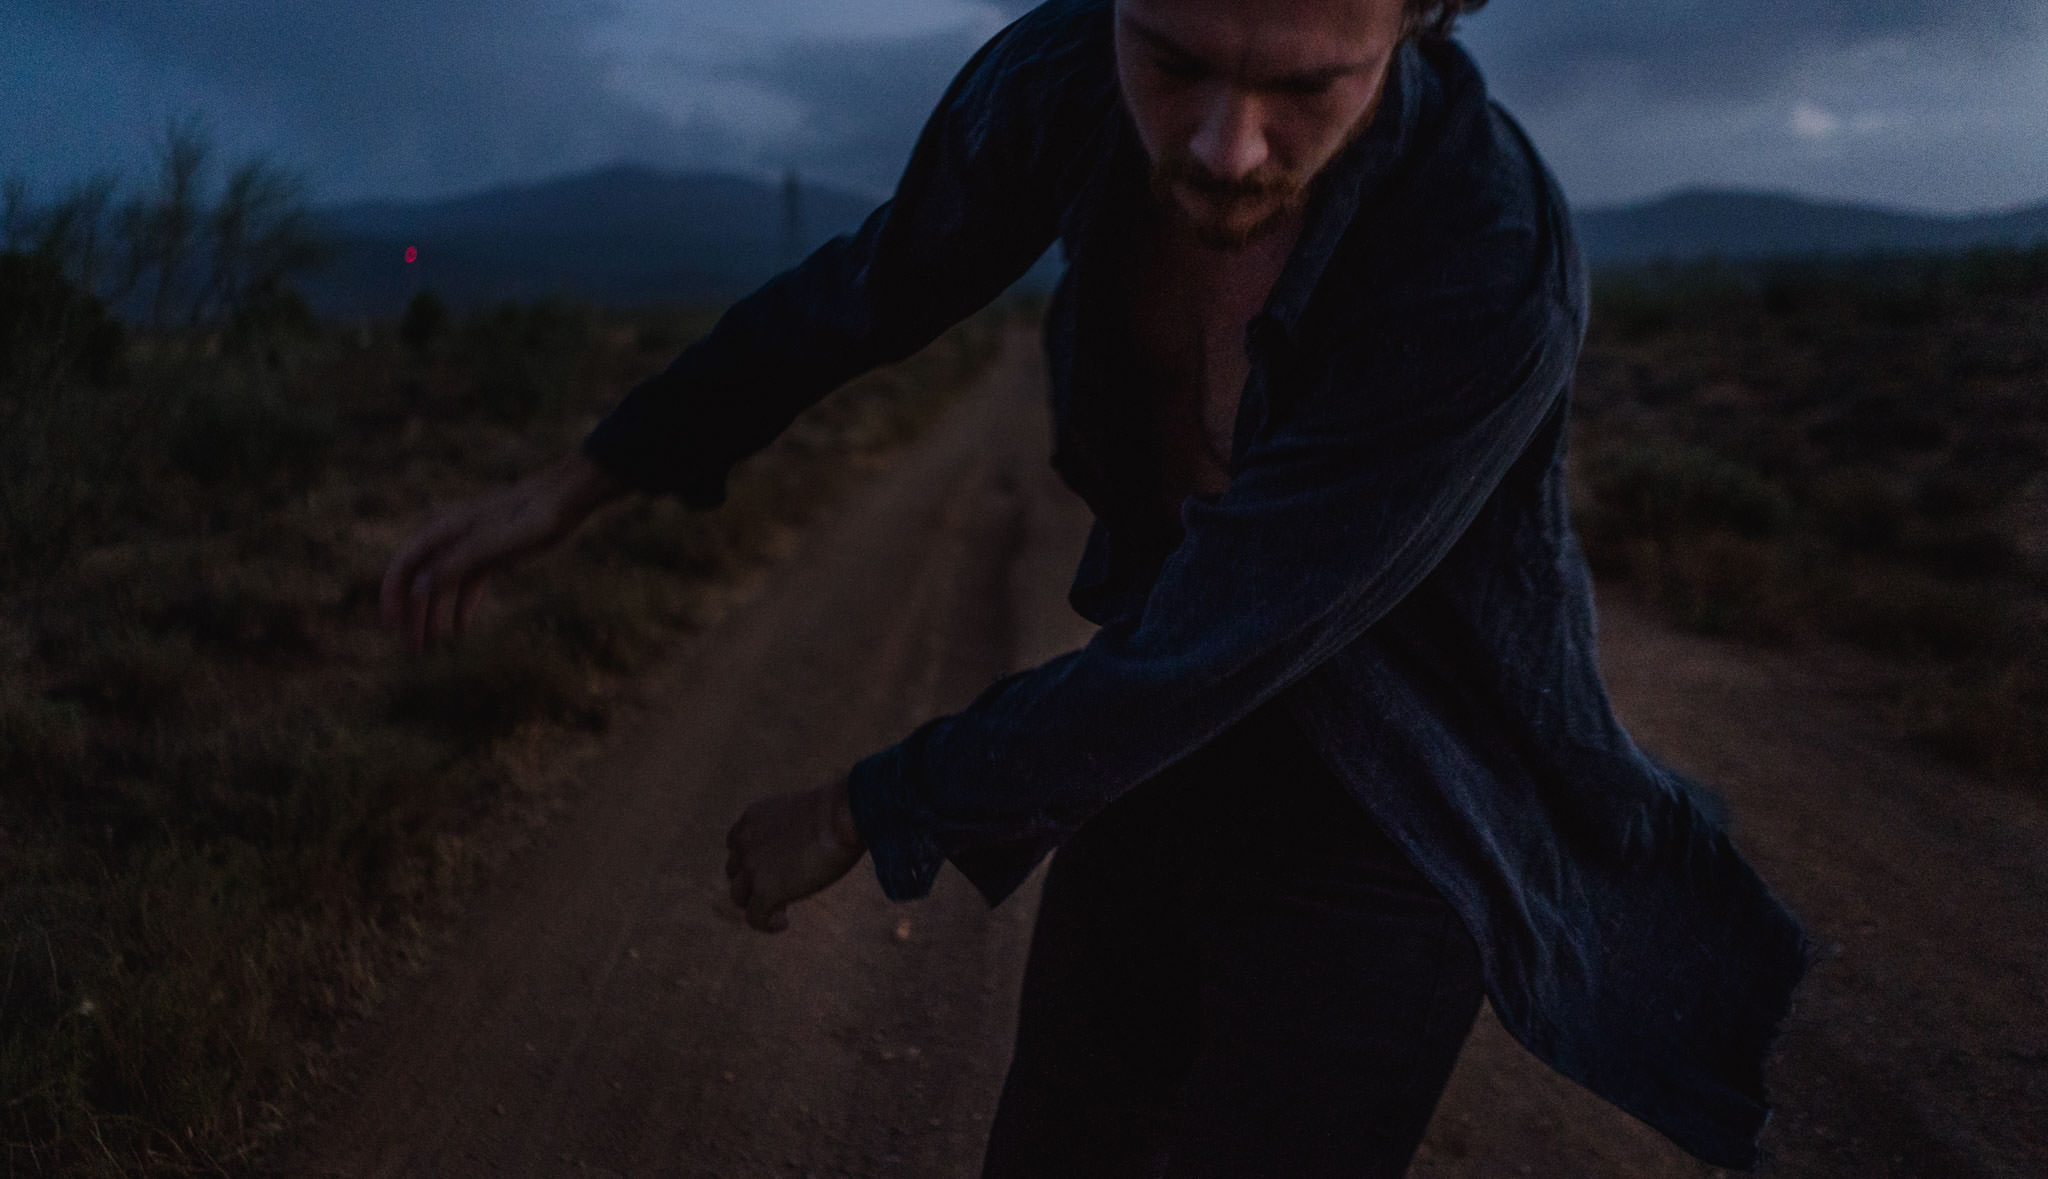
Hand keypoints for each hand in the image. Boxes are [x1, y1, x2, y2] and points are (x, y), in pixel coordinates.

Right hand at [380, 450, 623, 651]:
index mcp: (441, 531)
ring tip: (429, 646)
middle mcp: (449, 540)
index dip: (392, 596)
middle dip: (412, 614)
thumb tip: (416, 590)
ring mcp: (469, 550)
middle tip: (412, 647)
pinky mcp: (490, 558)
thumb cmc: (524, 517)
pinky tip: (459, 630)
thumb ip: (452, 565)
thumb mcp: (487, 544)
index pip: (403, 566)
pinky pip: (467, 587)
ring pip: (441, 587)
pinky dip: (461, 607)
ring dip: (433, 616)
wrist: (561, 501)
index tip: (390, 625)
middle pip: (419, 581)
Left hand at [725, 777, 867, 932]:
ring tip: (783, 910)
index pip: (737, 845)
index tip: (776, 867)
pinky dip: (767, 923)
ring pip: (740, 897)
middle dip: (754, 881)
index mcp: (753, 817)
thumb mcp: (805, 812)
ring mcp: (752, 867)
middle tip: (784, 887)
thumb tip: (805, 848)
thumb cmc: (839, 810)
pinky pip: (755, 918)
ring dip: (758, 904)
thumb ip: (795, 828)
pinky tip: (784, 923)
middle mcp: (745, 841)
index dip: (753, 859)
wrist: (843, 815)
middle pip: (736, 872)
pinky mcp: (766, 890)